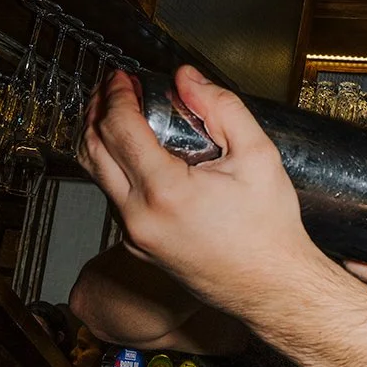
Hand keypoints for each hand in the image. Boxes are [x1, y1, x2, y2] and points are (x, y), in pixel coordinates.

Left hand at [78, 66, 312, 316]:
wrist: (274, 287)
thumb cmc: (271, 232)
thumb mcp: (258, 155)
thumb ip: (221, 107)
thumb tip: (187, 79)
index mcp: (166, 192)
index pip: (118, 128)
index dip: (116, 95)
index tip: (124, 79)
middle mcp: (140, 217)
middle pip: (92, 150)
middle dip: (98, 111)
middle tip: (112, 90)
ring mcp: (135, 237)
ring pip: (96, 177)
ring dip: (99, 140)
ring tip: (115, 116)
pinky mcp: (139, 248)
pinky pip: (114, 200)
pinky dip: (115, 169)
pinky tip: (137, 155)